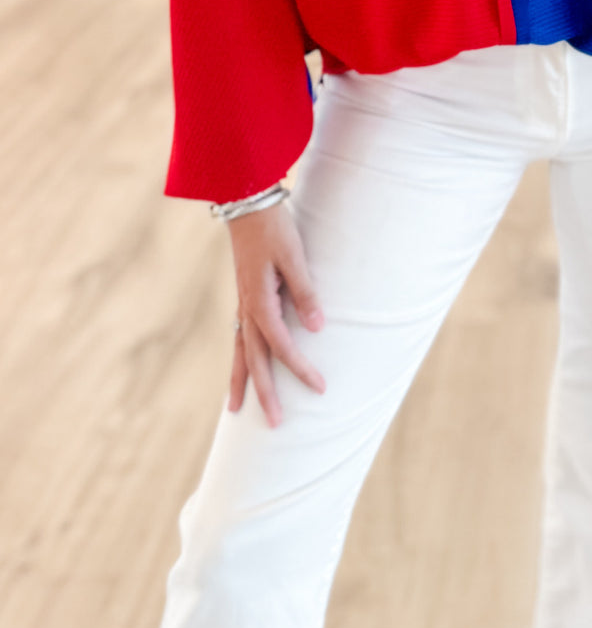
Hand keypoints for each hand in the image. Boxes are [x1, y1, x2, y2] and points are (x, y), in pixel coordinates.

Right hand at [226, 201, 325, 427]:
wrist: (248, 203)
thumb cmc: (275, 228)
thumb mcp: (295, 256)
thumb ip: (305, 292)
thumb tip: (317, 328)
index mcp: (260, 301)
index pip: (282, 345)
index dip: (300, 369)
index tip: (319, 388)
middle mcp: (247, 308)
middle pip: (254, 359)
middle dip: (264, 392)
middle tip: (275, 424)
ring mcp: (242, 304)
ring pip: (240, 352)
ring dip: (241, 381)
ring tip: (236, 412)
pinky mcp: (244, 298)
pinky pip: (239, 338)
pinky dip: (239, 359)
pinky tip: (241, 371)